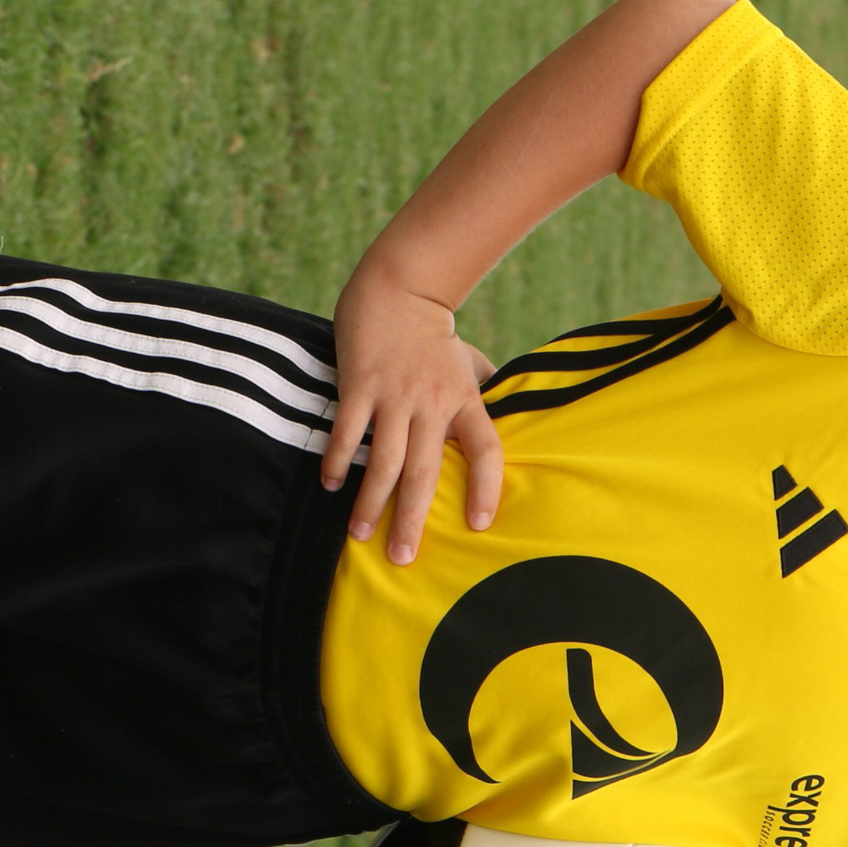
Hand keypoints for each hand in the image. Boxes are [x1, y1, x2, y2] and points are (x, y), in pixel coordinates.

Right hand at [323, 274, 503, 564]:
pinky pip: (347, 431)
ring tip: (359, 534)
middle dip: (411, 518)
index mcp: (465, 401)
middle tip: (403, 557)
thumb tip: (516, 424)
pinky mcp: (359, 384)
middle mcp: (432, 403)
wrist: (399, 289)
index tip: (478, 524)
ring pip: (384, 459)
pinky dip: (338, 461)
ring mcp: (394, 395)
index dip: (486, 487)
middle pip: (425, 470)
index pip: (486, 449)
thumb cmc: (437, 336)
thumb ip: (490, 395)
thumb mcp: (472, 364)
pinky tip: (331, 485)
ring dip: (370, 501)